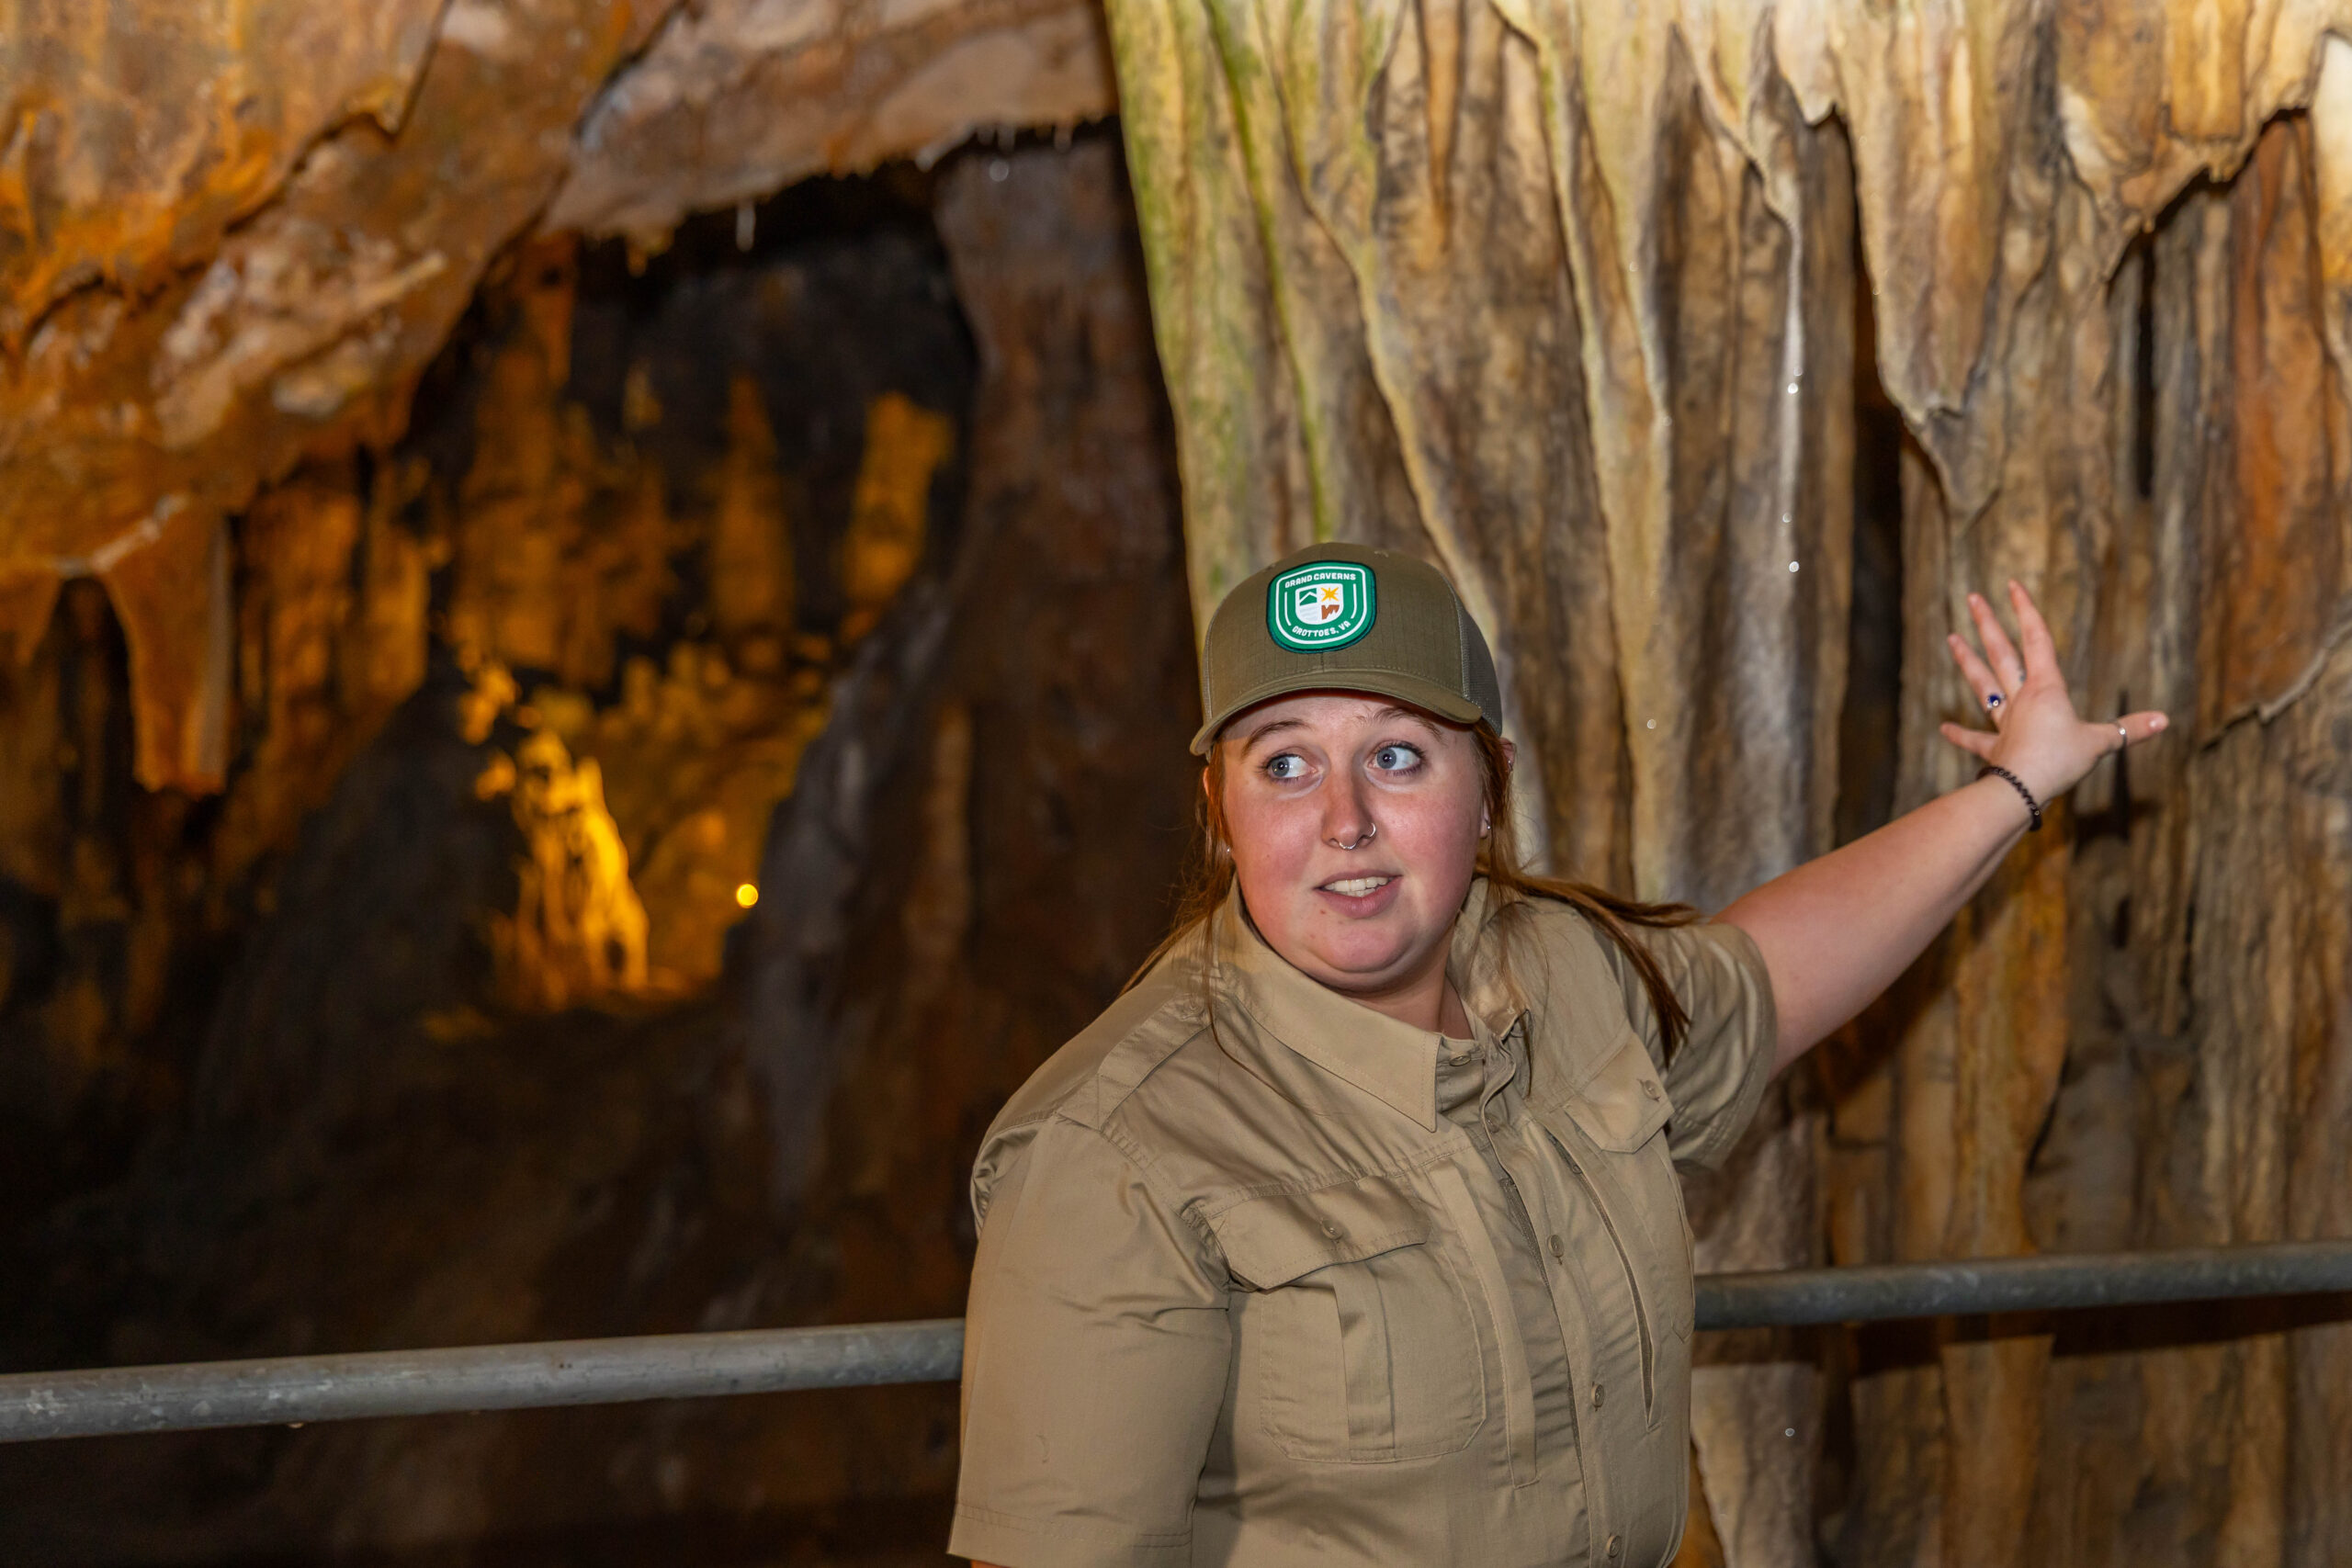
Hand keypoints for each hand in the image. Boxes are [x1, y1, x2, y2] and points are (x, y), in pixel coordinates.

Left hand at [1938, 580, 2167, 806]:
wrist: (2022, 788)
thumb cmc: (2060, 761)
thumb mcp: (2101, 743)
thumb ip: (2129, 730)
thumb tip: (2165, 720)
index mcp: (2046, 689)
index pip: (2037, 640)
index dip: (2026, 611)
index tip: (2012, 585)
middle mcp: (2021, 700)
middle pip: (2001, 654)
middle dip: (1987, 624)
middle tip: (1972, 598)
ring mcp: (2004, 723)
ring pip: (1984, 686)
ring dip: (1968, 662)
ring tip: (1951, 639)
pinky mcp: (1994, 749)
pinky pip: (1975, 740)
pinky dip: (1960, 735)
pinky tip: (1943, 728)